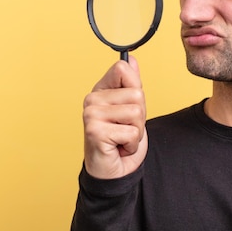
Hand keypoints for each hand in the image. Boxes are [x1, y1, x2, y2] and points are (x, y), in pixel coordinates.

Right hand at [82, 56, 147, 178]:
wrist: (112, 170)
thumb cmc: (121, 140)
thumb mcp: (131, 109)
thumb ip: (131, 84)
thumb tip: (131, 59)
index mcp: (100, 90)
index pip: (123, 69)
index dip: (136, 89)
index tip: (127, 106)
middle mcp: (92, 99)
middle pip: (136, 94)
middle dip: (140, 116)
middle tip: (126, 129)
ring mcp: (91, 114)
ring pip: (136, 113)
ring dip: (136, 131)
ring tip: (122, 138)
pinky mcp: (95, 131)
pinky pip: (132, 132)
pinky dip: (132, 144)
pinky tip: (119, 147)